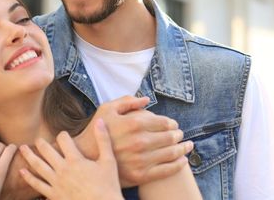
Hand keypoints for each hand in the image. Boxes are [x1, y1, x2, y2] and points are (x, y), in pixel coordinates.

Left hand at [19, 119, 123, 199]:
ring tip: (22, 148)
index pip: (64, 140)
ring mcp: (56, 183)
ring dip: (29, 156)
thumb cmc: (108, 187)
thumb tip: (100, 121)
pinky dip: (29, 178)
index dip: (63, 135)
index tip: (64, 135)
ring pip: (38, 166)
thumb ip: (103, 140)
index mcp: (76, 160)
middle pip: (47, 151)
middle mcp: (63, 170)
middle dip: (41, 143)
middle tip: (37, 139)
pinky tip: (22, 172)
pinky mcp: (53, 195)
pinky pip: (37, 185)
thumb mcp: (108, 161)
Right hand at [74, 95, 192, 186]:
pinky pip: (166, 170)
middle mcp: (139, 141)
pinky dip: (178, 165)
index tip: (173, 124)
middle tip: (180, 134)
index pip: (163, 122)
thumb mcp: (107, 109)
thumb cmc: (98, 130)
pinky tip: (183, 161)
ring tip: (187, 146)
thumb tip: (146, 100)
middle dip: (178, 135)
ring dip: (183, 149)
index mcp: (133, 123)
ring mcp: (141, 159)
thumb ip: (127, 101)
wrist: (86, 157)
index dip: (171, 123)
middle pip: (170, 137)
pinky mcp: (141, 175)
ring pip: (171, 153)